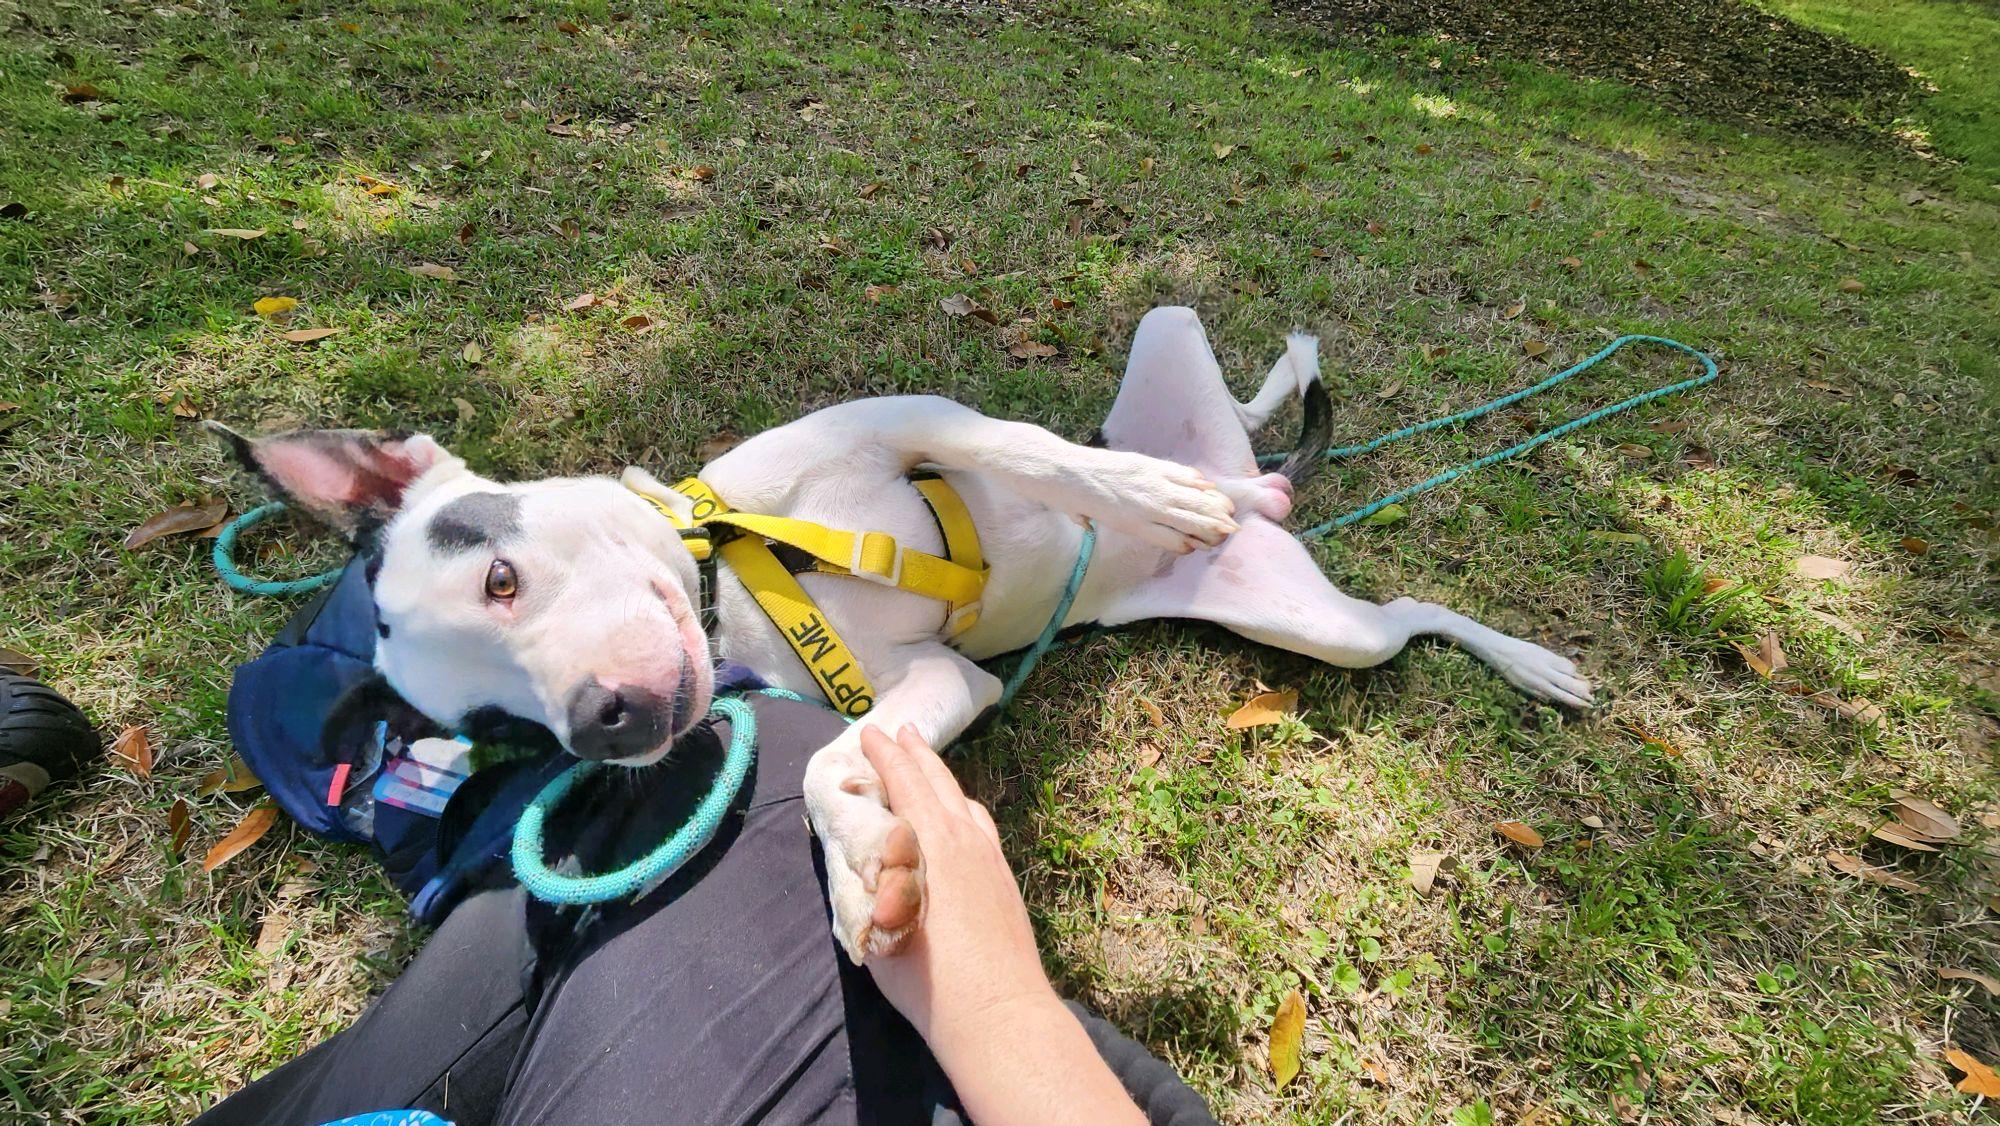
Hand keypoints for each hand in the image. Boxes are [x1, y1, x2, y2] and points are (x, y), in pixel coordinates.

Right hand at [858, 725, 1144, 1125]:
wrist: (999, 1013)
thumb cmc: (929, 980)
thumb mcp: (880, 929)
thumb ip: (872, 887)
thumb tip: (865, 860)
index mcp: (932, 842)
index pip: (906, 782)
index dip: (885, 755)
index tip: (869, 733)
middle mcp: (966, 839)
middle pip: (939, 782)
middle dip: (916, 754)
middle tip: (899, 731)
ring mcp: (992, 858)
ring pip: (964, 801)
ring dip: (941, 778)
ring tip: (926, 766)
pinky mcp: (1006, 880)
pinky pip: (981, 826)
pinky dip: (962, 807)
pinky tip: (962, 816)